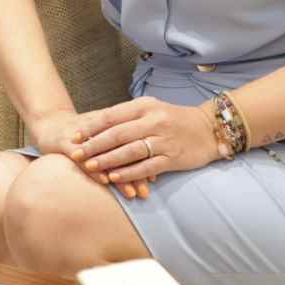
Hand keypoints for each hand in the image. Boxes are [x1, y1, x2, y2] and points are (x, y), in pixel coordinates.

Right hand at [29, 110, 148, 200]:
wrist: (49, 121)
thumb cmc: (80, 131)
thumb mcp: (103, 131)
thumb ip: (124, 143)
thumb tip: (151, 163)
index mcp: (111, 123)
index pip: (133, 140)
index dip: (145, 158)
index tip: (156, 178)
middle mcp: (98, 128)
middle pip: (122, 148)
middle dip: (136, 171)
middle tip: (147, 191)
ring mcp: (81, 135)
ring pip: (105, 154)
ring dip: (119, 175)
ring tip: (132, 193)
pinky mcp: (64, 141)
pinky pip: (81, 156)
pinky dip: (93, 169)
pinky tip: (104, 180)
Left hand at [74, 97, 220, 186]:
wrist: (209, 129)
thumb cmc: (173, 119)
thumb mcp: (150, 109)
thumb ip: (126, 117)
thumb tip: (95, 126)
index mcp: (145, 106)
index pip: (111, 116)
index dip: (91, 128)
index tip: (74, 137)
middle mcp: (154, 121)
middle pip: (117, 134)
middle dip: (94, 145)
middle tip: (76, 155)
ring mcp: (164, 140)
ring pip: (130, 151)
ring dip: (108, 160)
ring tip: (91, 166)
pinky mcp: (173, 157)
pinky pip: (147, 166)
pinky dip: (129, 173)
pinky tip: (115, 177)